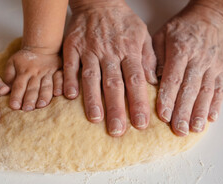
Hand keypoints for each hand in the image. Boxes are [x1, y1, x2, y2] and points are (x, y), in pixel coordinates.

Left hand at [4, 49, 62, 110]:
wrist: (42, 46)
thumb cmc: (25, 58)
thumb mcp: (12, 62)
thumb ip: (8, 76)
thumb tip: (5, 90)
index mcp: (23, 72)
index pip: (19, 86)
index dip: (16, 96)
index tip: (14, 106)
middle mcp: (36, 73)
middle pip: (32, 88)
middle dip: (30, 99)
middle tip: (27, 109)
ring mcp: (48, 72)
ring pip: (46, 85)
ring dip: (44, 96)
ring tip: (41, 105)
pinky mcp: (58, 71)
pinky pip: (60, 79)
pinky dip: (59, 86)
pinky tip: (58, 94)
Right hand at [63, 3, 156, 136]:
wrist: (99, 1)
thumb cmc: (122, 21)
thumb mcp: (142, 34)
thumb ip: (148, 58)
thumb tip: (153, 82)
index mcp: (129, 51)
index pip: (136, 81)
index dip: (139, 103)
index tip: (141, 123)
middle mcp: (110, 53)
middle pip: (114, 84)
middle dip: (116, 109)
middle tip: (117, 131)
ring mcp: (89, 50)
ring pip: (92, 77)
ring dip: (93, 99)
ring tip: (95, 119)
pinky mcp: (72, 47)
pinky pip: (71, 65)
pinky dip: (70, 80)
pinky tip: (70, 96)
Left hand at [153, 4, 222, 135]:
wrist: (210, 17)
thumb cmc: (181, 28)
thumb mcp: (160, 36)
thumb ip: (154, 57)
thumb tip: (151, 80)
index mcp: (181, 50)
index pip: (173, 78)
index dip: (168, 98)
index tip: (163, 116)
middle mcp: (198, 59)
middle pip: (190, 89)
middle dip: (184, 112)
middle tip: (178, 130)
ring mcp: (213, 65)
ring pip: (206, 92)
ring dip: (200, 112)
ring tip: (193, 129)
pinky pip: (220, 89)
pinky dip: (216, 105)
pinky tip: (211, 118)